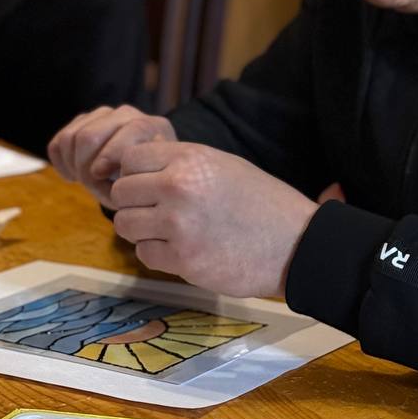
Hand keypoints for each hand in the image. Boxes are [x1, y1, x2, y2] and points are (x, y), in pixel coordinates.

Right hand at [47, 105, 174, 206]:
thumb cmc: (144, 181)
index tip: (102, 175)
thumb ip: (131, 180)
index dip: (110, 154)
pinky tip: (75, 176)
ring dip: (72, 165)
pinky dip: (61, 163)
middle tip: (92, 185)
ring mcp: (102, 116)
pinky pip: (58, 143)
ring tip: (85, 180)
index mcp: (150, 126)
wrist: (139, 173)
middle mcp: (126, 114)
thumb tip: (99, 172)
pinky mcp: (80, 123)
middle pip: (88, 136)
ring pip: (69, 138)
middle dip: (85, 167)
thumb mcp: (146, 185)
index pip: (128, 129)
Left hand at [109, 141, 317, 297]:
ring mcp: (179, 225)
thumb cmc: (261, 201)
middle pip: (121, 192)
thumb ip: (179, 163)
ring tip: (171, 231)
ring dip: (142, 230)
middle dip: (135, 203)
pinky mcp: (183, 260)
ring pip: (125, 225)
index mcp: (190, 158)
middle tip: (160, 212)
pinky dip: (158, 254)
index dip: (136, 173)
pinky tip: (184, 250)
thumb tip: (134, 166)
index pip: (130, 159)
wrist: (296, 243)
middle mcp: (179, 187)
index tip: (151, 185)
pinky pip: (144, 254)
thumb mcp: (222, 164)